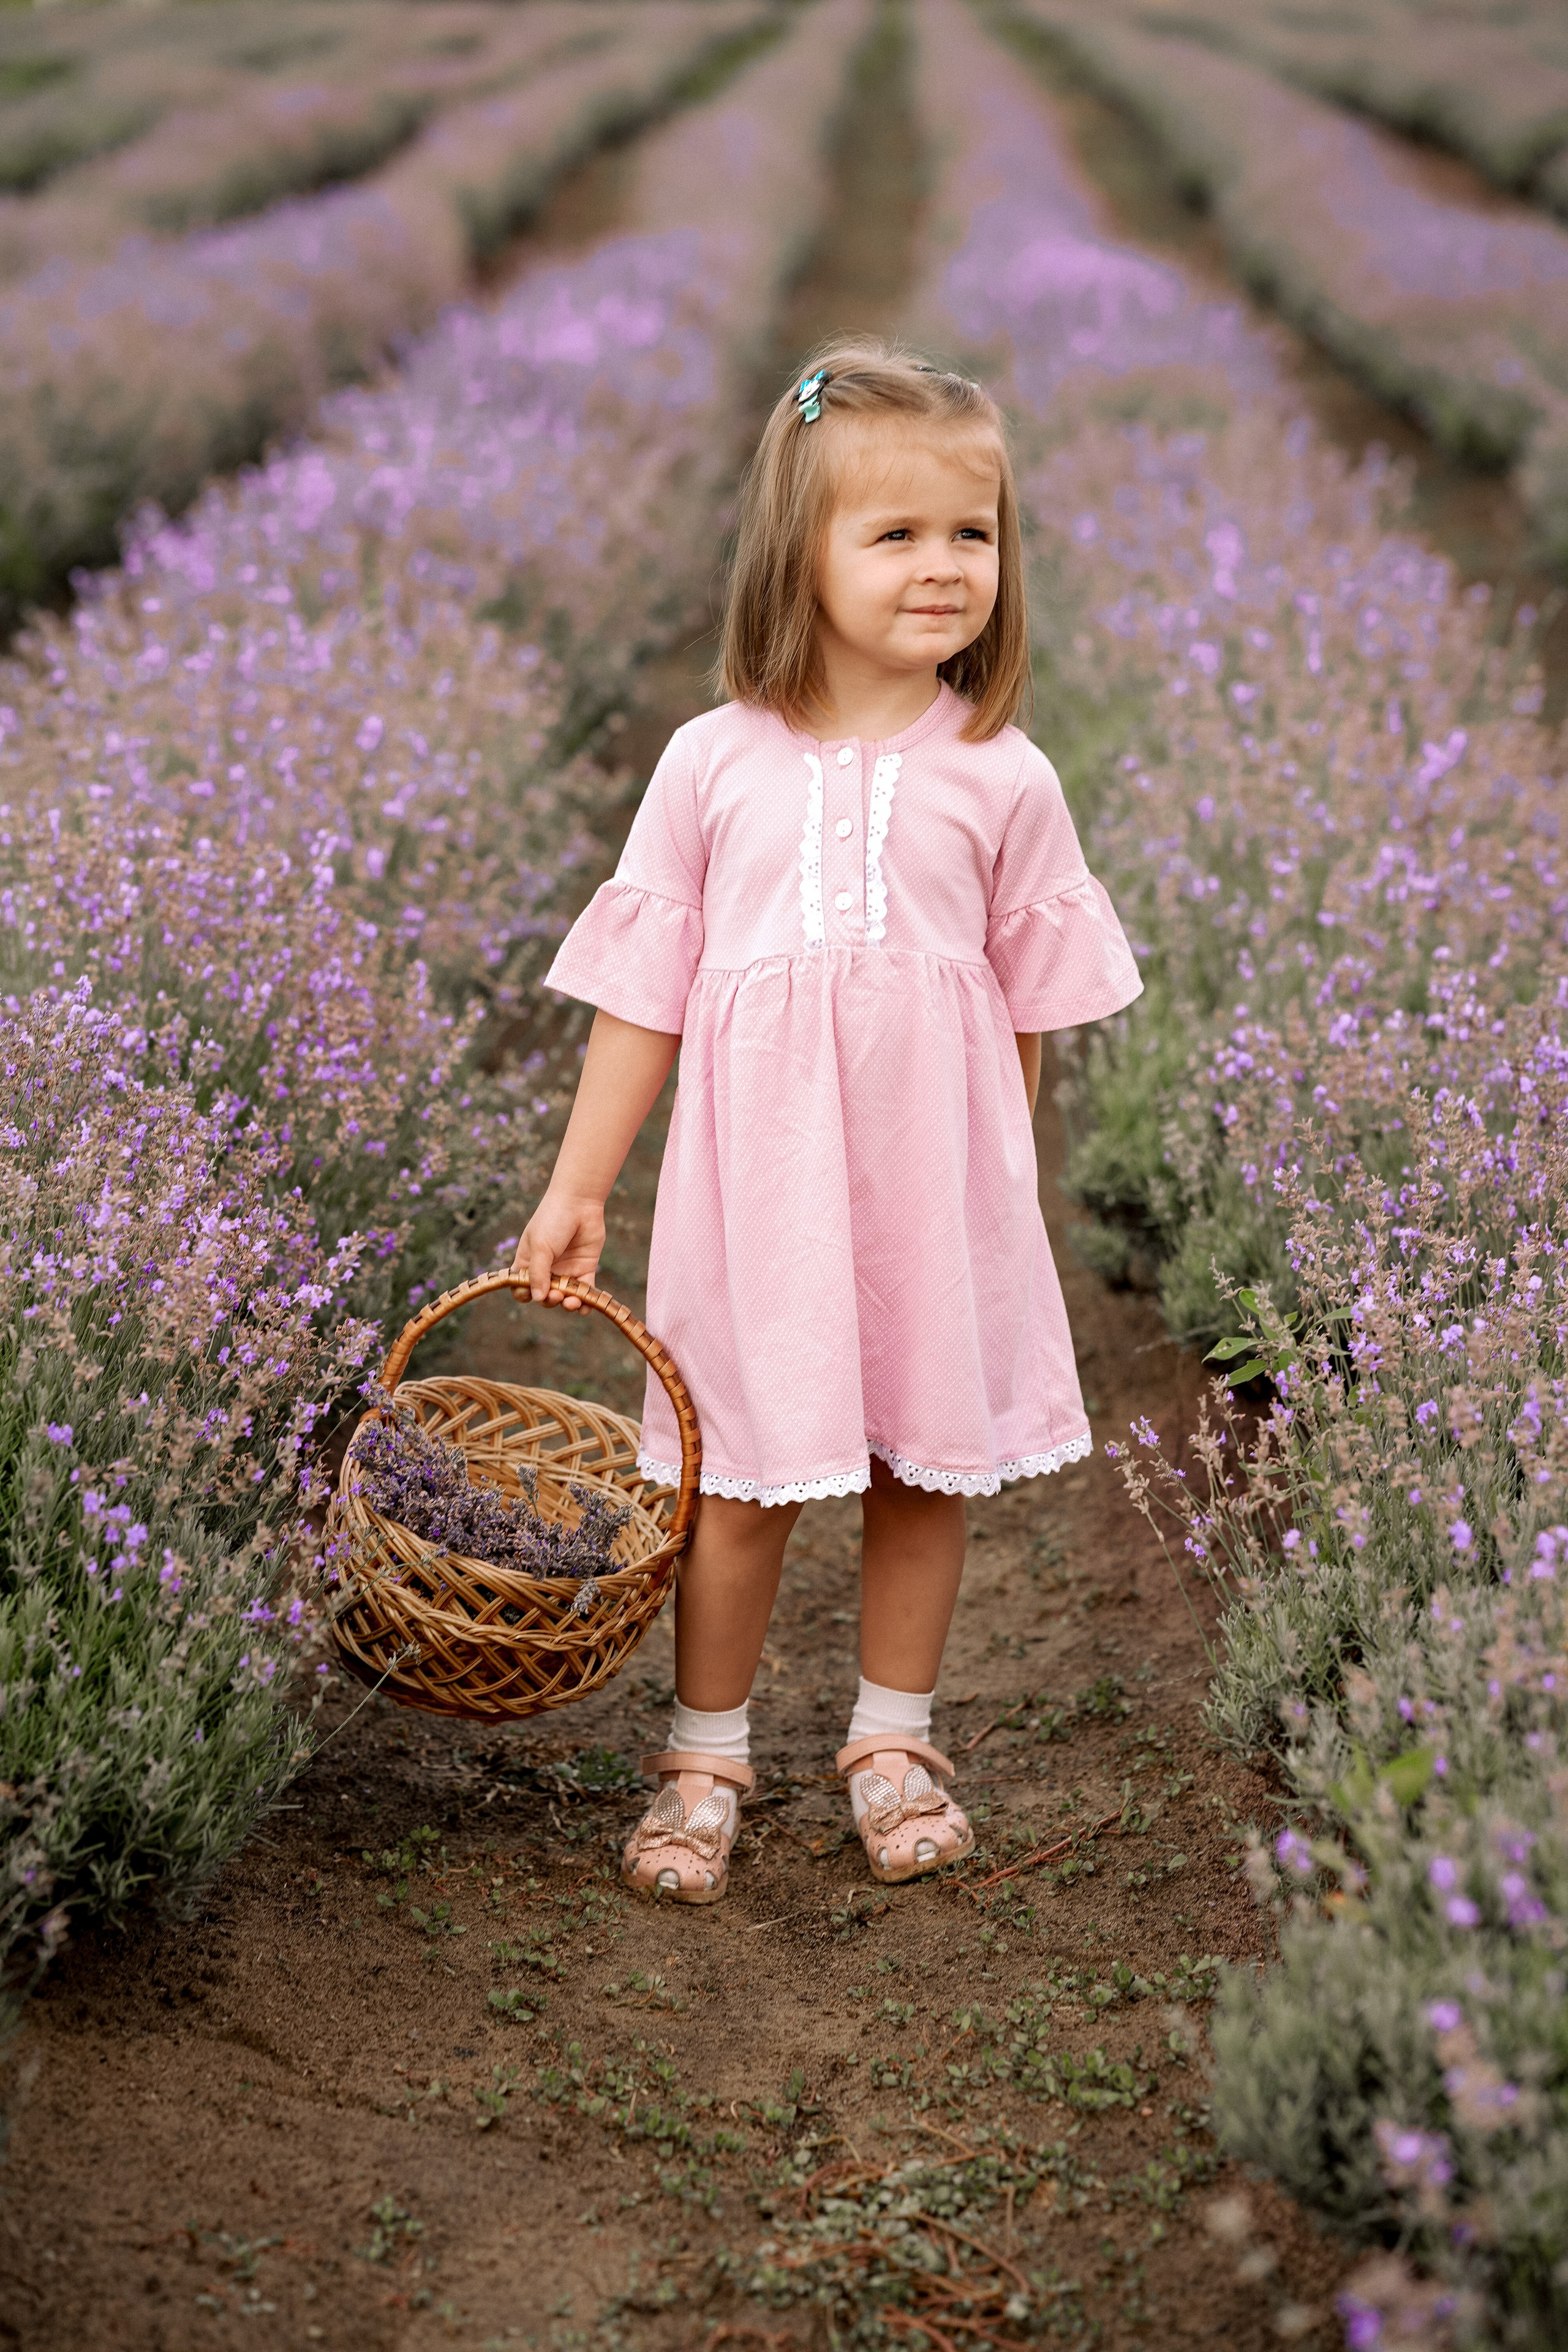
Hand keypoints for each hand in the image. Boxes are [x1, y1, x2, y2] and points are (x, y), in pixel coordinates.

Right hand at [512, 1191, 605, 1310]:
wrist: (580, 1203)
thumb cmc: (553, 1220)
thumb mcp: (541, 1246)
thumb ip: (538, 1273)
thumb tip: (536, 1298)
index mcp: (528, 1262)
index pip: (521, 1287)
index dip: (524, 1294)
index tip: (530, 1294)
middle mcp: (547, 1269)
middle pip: (544, 1296)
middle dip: (549, 1300)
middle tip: (556, 1295)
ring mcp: (566, 1270)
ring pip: (565, 1296)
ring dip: (567, 1304)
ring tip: (571, 1302)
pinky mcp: (585, 1268)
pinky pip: (585, 1291)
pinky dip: (586, 1302)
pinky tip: (585, 1308)